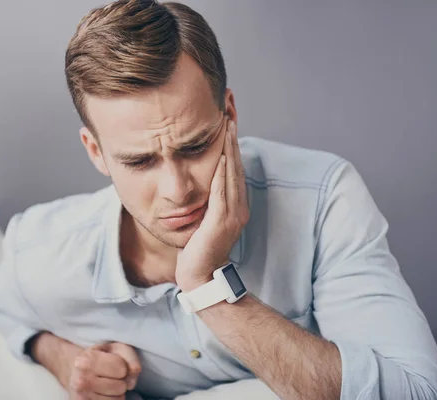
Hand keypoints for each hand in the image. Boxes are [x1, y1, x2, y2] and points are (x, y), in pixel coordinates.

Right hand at [68, 342, 141, 399]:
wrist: (77, 371)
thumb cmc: (101, 357)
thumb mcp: (116, 348)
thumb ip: (129, 356)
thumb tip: (135, 370)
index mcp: (86, 360)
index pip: (122, 369)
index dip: (123, 366)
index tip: (113, 363)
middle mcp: (81, 381)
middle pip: (121, 387)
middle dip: (121, 381)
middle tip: (110, 375)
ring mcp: (82, 398)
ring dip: (117, 393)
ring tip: (106, 384)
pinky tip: (103, 393)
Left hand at [175, 119, 248, 291]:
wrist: (200, 276)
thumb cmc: (197, 250)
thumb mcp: (203, 221)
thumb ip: (205, 203)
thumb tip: (198, 185)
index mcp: (235, 206)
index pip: (234, 168)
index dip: (232, 144)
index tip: (227, 120)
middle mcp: (239, 207)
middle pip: (236, 165)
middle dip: (233, 137)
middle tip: (230, 111)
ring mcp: (233, 213)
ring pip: (232, 173)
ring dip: (230, 147)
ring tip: (227, 123)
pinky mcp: (222, 220)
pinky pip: (222, 189)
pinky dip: (223, 169)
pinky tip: (221, 152)